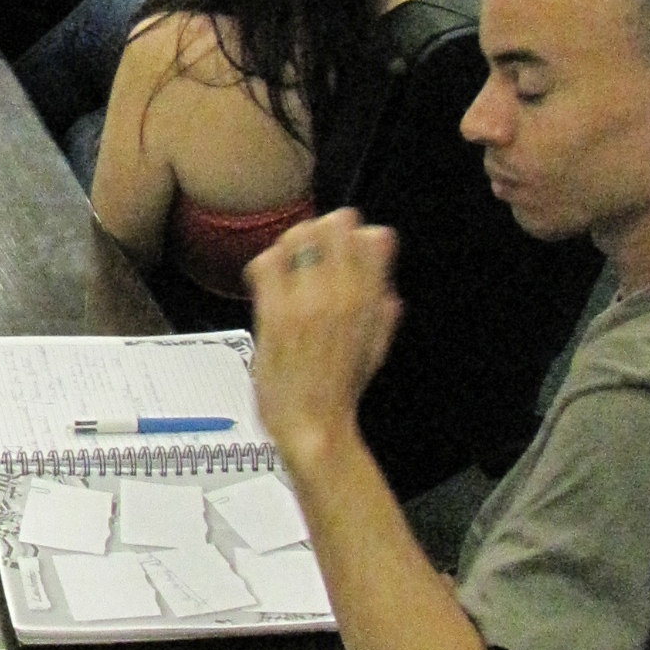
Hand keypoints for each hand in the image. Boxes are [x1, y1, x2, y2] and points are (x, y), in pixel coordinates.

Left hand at [245, 209, 403, 475]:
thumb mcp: (377, 341)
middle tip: (316, 241)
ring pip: (296, 238)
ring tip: (294, 257)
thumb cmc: (342, 386)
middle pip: (331, 227)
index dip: (356, 230)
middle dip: (323, 229)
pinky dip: (268, 262)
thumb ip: (382, 294)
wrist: (313, 422)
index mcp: (370, 303)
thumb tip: (382, 248)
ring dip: (294, 241)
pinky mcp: (273, 311)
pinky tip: (273, 277)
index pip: (370, 237)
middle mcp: (339, 296)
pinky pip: (266, 263)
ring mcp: (303, 301)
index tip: (349, 233)